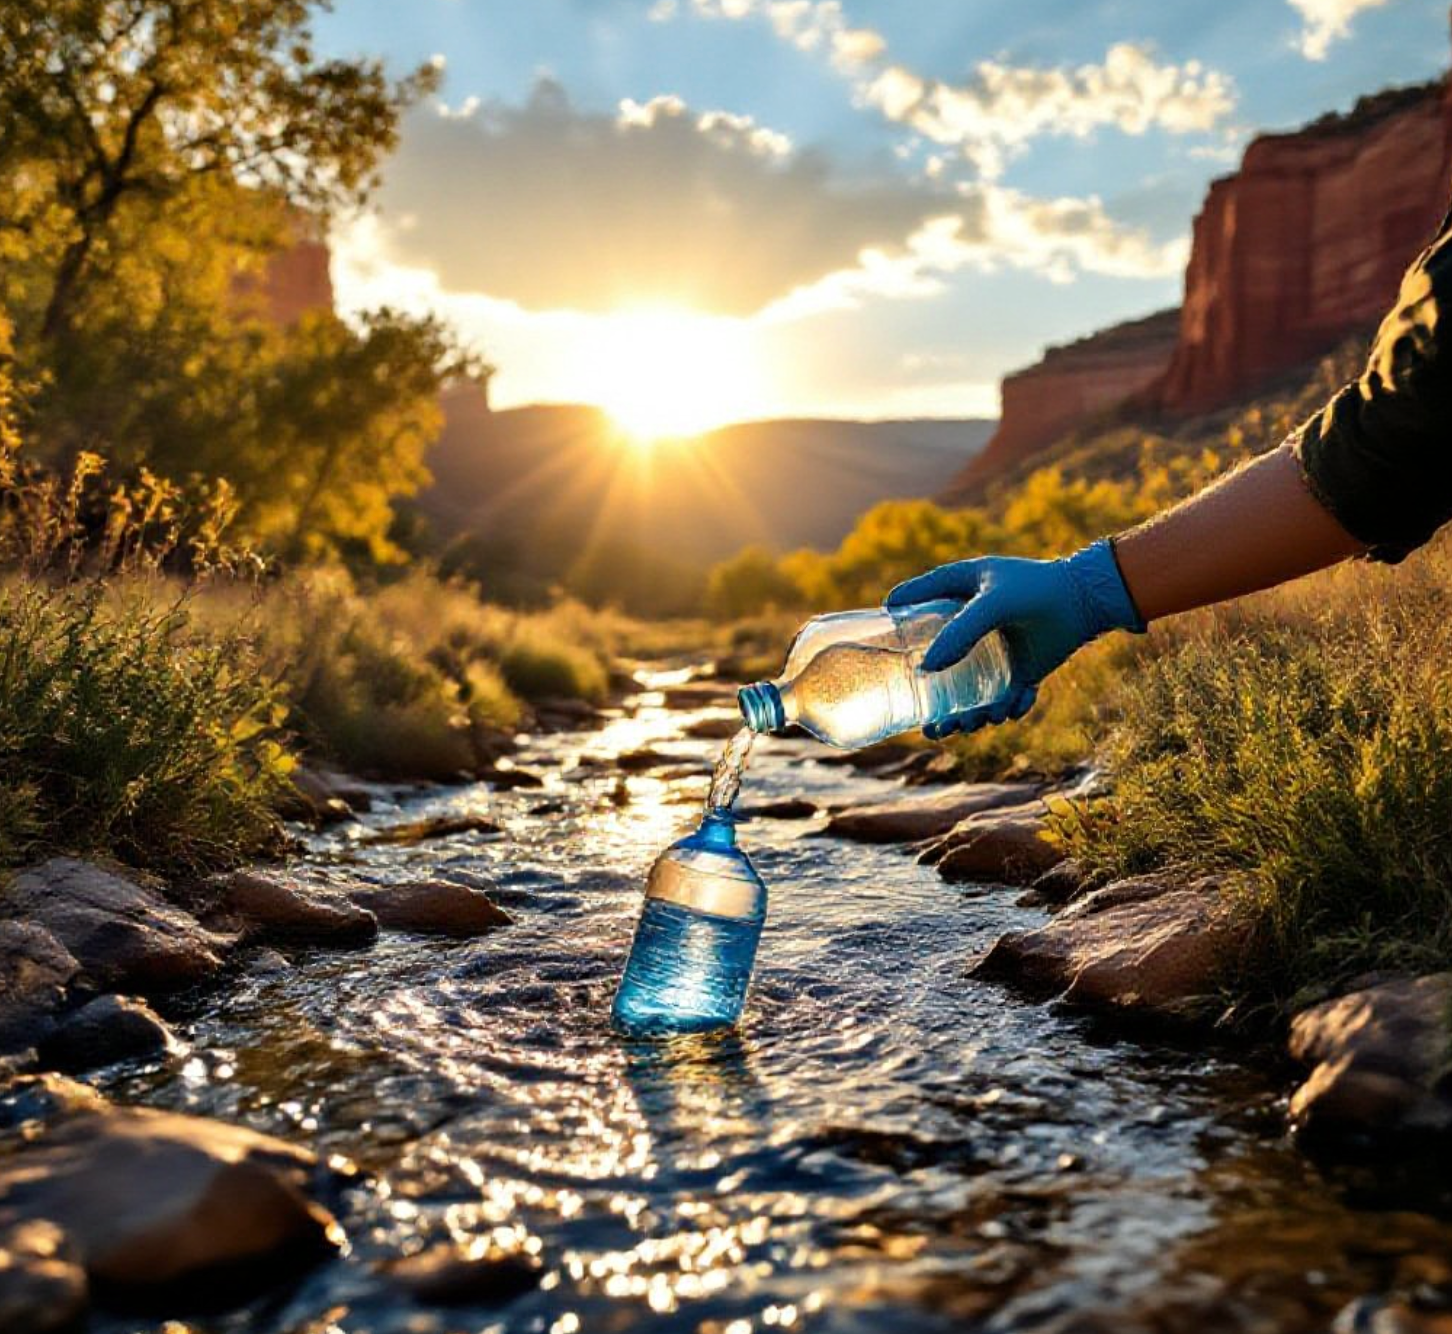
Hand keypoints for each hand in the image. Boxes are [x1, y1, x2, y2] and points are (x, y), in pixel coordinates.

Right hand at [884, 538, 1145, 738]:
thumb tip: (926, 669)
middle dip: (932, 704)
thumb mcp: (992, 605)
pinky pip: (1004, 697)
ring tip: (972, 724)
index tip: (874, 653)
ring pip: (969, 692)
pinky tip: (1015, 705)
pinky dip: (1008, 707)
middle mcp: (966, 623)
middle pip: (934, 665)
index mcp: (952, 593)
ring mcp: (992, 649)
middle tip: (931, 726)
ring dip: (970, 715)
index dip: (888, 628)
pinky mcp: (1018, 668)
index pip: (908, 606)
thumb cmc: (1036, 589)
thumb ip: (960, 633)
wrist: (1087, 601)